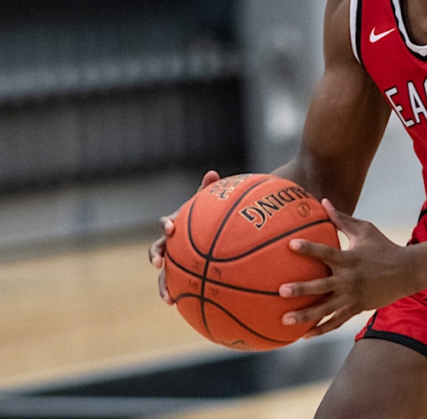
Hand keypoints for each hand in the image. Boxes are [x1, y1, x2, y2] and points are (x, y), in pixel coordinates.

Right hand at [149, 170, 219, 304]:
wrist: (214, 233)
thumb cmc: (212, 216)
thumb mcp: (210, 204)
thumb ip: (210, 190)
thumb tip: (213, 173)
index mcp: (176, 226)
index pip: (166, 223)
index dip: (166, 224)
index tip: (171, 228)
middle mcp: (171, 244)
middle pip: (157, 250)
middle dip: (155, 257)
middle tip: (158, 264)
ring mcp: (175, 261)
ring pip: (164, 274)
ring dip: (163, 286)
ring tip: (169, 299)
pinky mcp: (183, 275)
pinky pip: (180, 287)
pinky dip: (182, 296)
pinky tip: (187, 308)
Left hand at [279, 199, 415, 337]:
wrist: (407, 272)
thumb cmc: (383, 246)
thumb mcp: (365, 230)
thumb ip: (341, 219)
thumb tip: (324, 201)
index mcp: (350, 259)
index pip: (326, 252)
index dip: (309, 248)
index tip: (290, 245)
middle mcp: (350, 279)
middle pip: (322, 286)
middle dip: (301, 289)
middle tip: (281, 291)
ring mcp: (353, 296)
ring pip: (326, 309)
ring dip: (305, 316)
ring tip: (284, 319)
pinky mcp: (357, 308)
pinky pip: (336, 321)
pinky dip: (321, 329)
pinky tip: (304, 335)